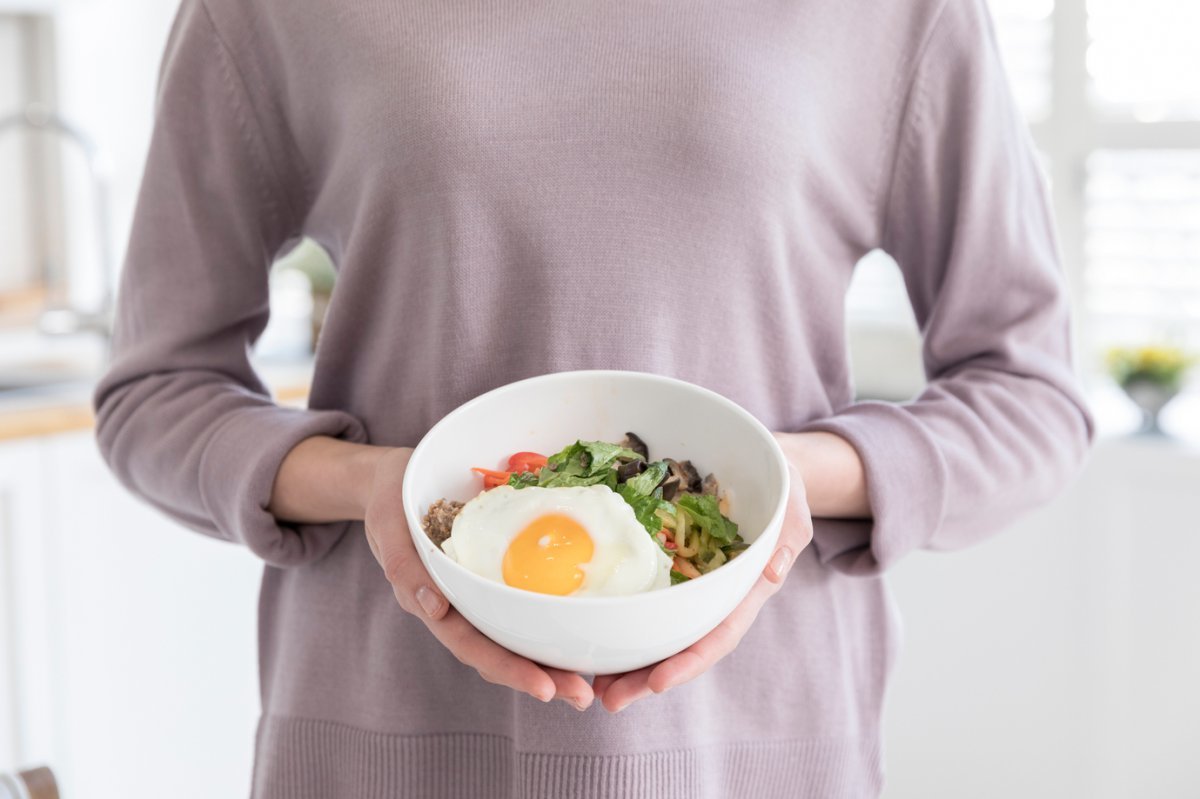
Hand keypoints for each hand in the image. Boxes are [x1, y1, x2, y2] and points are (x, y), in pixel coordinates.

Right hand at [362, 446, 594, 710]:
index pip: (471, 646)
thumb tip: (433, 608)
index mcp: (432, 604)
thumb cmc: (391, 504)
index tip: (544, 688)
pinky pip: (521, 603)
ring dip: (549, 660)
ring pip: (513, 635)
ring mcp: (476, 595)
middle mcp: (458, 608)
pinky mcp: (493, 576)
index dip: (508, 669)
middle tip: (581, 696)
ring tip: (588, 680)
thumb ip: (404, 569)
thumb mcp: (388, 527)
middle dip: (540, 677)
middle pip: (500, 652)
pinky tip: (576, 631)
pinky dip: (548, 621)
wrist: (397, 480)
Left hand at [591, 458, 812, 712]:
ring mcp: (689, 587)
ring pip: (658, 633)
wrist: (763, 467)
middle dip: (645, 678)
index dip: (690, 661)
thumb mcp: (792, 507)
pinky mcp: (668, 570)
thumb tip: (773, 572)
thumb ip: (787, 539)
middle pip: (680, 647)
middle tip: (609, 699)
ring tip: (591, 683)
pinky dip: (619, 623)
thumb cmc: (779, 488)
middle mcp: (714, 598)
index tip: (658, 683)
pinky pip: (643, 600)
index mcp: (745, 591)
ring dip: (626, 662)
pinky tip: (591, 640)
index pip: (718, 635)